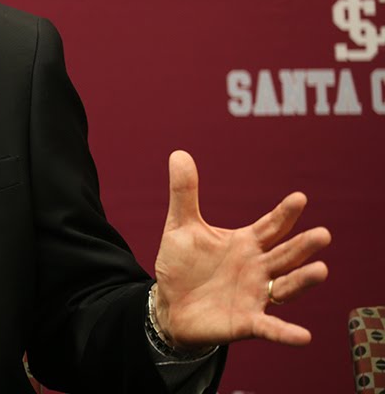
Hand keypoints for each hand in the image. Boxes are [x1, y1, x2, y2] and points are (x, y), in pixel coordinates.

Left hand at [152, 150, 330, 348]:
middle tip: (322, 234)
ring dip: (303, 281)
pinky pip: (270, 328)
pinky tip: (303, 337)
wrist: (169, 305)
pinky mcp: (247, 322)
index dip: (284, 214)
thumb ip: (184, 193)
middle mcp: (258, 268)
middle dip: (303, 245)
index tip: (299, 198)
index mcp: (246, 243)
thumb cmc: (182, 265)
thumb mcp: (181, 226)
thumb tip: (178, 153)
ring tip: (321, 270)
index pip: (271, 226)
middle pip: (285, 254)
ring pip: (286, 287)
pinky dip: (286, 333)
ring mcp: (255, 295)